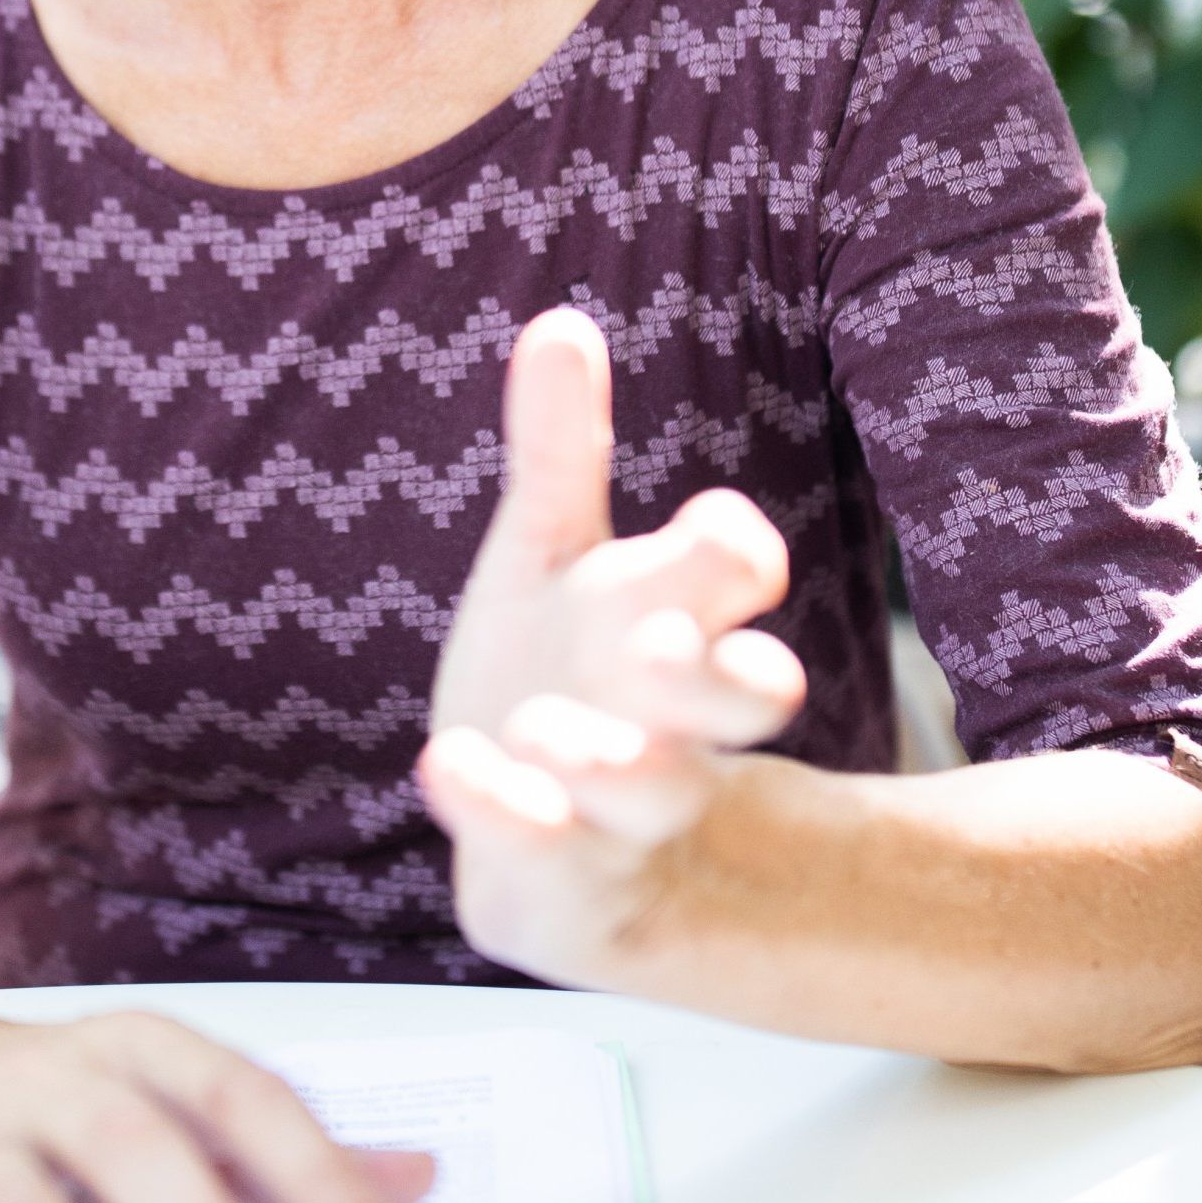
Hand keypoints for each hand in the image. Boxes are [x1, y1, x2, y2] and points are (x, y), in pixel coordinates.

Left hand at [418, 308, 807, 985]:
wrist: (566, 853)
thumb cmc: (565, 675)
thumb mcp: (554, 560)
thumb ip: (560, 454)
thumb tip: (560, 320)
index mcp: (676, 624)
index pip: (739, 576)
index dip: (735, 554)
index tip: (716, 533)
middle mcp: (672, 720)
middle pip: (750, 696)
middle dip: (719, 671)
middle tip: (656, 646)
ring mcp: (626, 811)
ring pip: (657, 787)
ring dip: (607, 755)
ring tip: (543, 729)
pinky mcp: (568, 881)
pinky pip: (552, 858)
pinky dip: (509, 815)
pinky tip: (451, 768)